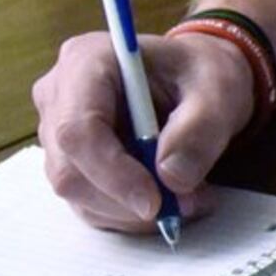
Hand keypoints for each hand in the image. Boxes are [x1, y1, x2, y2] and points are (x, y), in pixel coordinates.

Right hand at [32, 29, 254, 232]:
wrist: (195, 80)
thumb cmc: (200, 75)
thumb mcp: (217, 90)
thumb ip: (199, 129)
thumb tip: (172, 178)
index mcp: (86, 61)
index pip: (78, 129)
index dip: (112, 173)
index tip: (156, 201)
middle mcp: (59, 96)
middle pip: (69, 169)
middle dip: (126, 199)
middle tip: (184, 204)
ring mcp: (58, 133)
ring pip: (78, 194)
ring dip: (131, 211)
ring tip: (187, 198)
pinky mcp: (70, 163)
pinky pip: (88, 203)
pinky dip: (128, 213)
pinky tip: (166, 197)